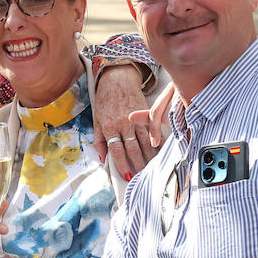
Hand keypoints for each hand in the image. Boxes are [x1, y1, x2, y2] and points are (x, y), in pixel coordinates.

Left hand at [92, 63, 158, 179]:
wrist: (117, 80)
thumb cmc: (105, 101)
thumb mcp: (97, 120)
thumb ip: (99, 141)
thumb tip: (102, 159)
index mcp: (110, 127)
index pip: (117, 150)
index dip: (122, 164)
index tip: (127, 175)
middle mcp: (124, 124)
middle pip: (133, 149)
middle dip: (137, 165)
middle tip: (142, 177)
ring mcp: (136, 120)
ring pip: (145, 142)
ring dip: (149, 157)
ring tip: (152, 169)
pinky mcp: (146, 114)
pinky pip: (153, 132)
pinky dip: (157, 144)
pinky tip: (161, 152)